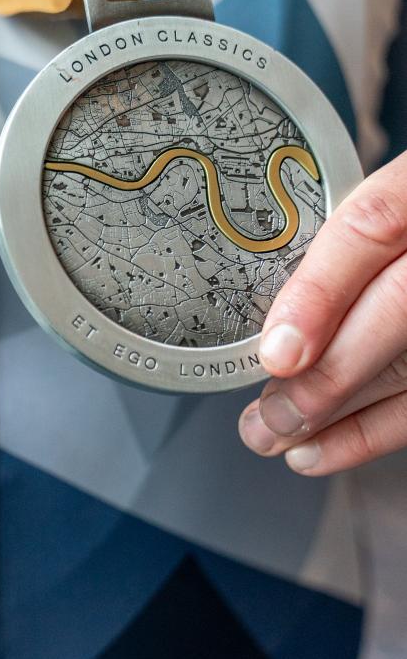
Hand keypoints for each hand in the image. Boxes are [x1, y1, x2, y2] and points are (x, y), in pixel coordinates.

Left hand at [237, 153, 406, 474]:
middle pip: (400, 307)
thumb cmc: (392, 225)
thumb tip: (264, 325)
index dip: (322, 292)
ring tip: (278, 440)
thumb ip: (330, 250)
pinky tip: (322, 449)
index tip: (277, 353)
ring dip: (344, 417)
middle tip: (267, 420)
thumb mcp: (369, 209)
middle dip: (328, 377)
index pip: (375, 224)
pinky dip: (377, 432)